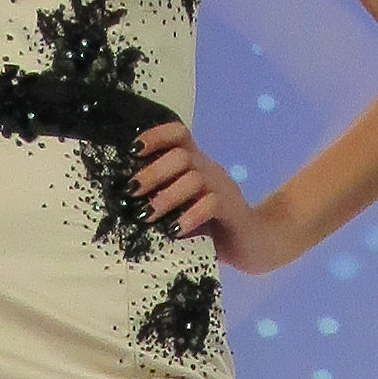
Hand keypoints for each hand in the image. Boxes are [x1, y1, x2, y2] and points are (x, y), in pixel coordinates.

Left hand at [133, 123, 283, 272]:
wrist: (254, 243)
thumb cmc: (210, 227)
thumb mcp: (180, 210)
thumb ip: (158, 202)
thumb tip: (123, 204)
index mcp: (195, 164)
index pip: (179, 134)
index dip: (155, 136)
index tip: (132, 151)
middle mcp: (209, 169)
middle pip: (181, 155)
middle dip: (152, 172)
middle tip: (130, 191)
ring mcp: (223, 188)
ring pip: (194, 178)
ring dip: (166, 196)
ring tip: (146, 215)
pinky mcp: (232, 210)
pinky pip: (212, 204)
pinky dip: (190, 215)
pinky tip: (174, 230)